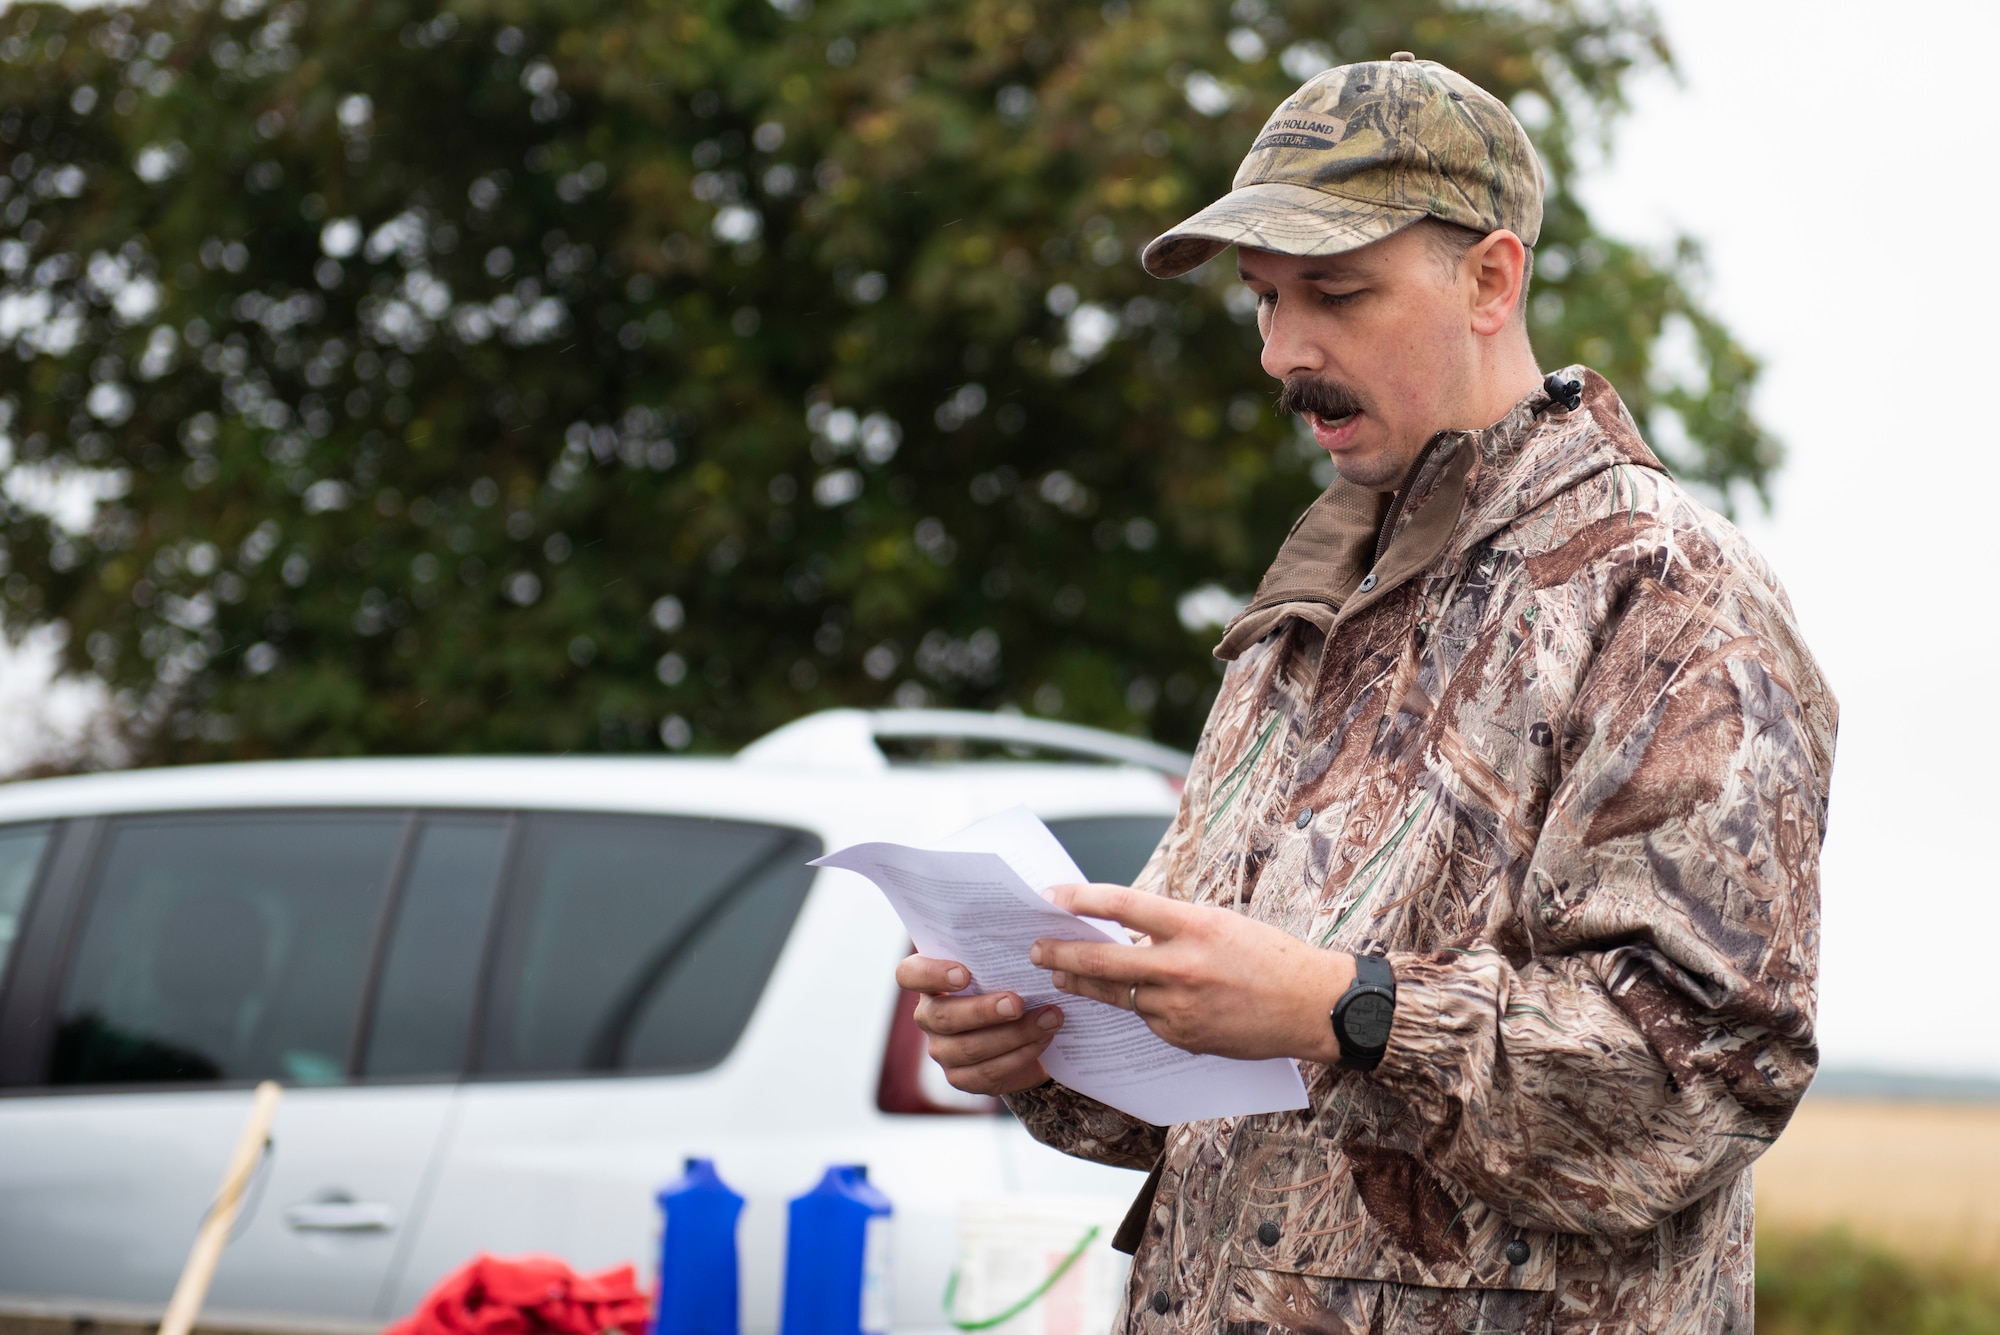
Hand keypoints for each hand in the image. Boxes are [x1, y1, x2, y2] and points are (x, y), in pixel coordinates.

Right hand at [894, 954, 1064, 1096]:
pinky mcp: (963, 1078)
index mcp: (930, 981)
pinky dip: (1021, 1054)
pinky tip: (1044, 1038)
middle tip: (1017, 1002)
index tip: (964, 972)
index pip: (909, 974)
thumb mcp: (1004, 962)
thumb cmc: (1011, 982)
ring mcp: (943, 1051)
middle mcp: (929, 1016)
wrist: (1027, 1030)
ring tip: (1049, 1018)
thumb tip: (1033, 920)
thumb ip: (1002, 947)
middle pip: (943, 1017)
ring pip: (970, 1048)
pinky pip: (989, 1072)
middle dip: (983, 1010)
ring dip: (1015, 1034)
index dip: (931, 974)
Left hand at [1030, 884, 1354, 1063]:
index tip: (1051, 895)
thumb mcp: (1219, 923)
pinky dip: (1135, 1007)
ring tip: (1061, 975)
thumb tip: (1123, 930)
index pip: (1123, 904)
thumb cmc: (1268, 955)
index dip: (1081, 898)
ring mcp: (1179, 1006)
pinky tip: (1127, 1001)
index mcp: (1193, 925)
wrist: (1310, 1005)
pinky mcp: (1182, 1036)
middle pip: (1103, 958)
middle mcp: (1181, 965)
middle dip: (1061, 953)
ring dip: (1084, 983)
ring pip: (1116, 994)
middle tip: (1035, 949)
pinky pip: (1145, 1018)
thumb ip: (1171, 928)